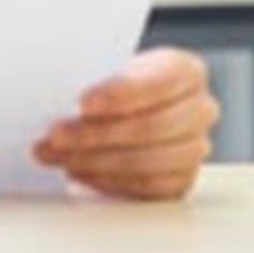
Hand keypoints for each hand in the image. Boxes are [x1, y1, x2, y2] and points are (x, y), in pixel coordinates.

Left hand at [35, 47, 218, 200]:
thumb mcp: (99, 65)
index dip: (121, 94)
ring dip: (93, 160)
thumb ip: (88, 74)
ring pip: (148, 161)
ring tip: (54, 155)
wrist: (116, 108)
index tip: (82, 103)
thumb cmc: (106, 82)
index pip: (161, 81)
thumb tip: (53, 88)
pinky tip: (77, 170)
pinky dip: (107, 180)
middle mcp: (199, 110)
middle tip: (55, 135)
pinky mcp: (180, 180)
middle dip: (96, 134)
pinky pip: (146, 187)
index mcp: (185, 71)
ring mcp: (194, 148)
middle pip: (153, 127)